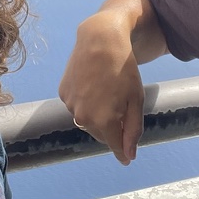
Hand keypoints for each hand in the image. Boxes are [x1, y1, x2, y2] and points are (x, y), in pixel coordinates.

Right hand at [59, 10, 144, 164]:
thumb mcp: (136, 100)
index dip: (123, 152)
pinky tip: (93, 85)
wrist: (100, 40)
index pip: (115, 146)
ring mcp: (71, 105)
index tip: (127, 158)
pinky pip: (76, 106)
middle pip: (101, 135)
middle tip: (121, 109)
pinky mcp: (63, 93)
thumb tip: (128, 156)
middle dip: (112, 129)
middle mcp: (84, 117)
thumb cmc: (124, 70)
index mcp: (104, 121)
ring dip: (97, 115)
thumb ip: (133, 131)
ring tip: (107, 92)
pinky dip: (85, 102)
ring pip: (87, 121)